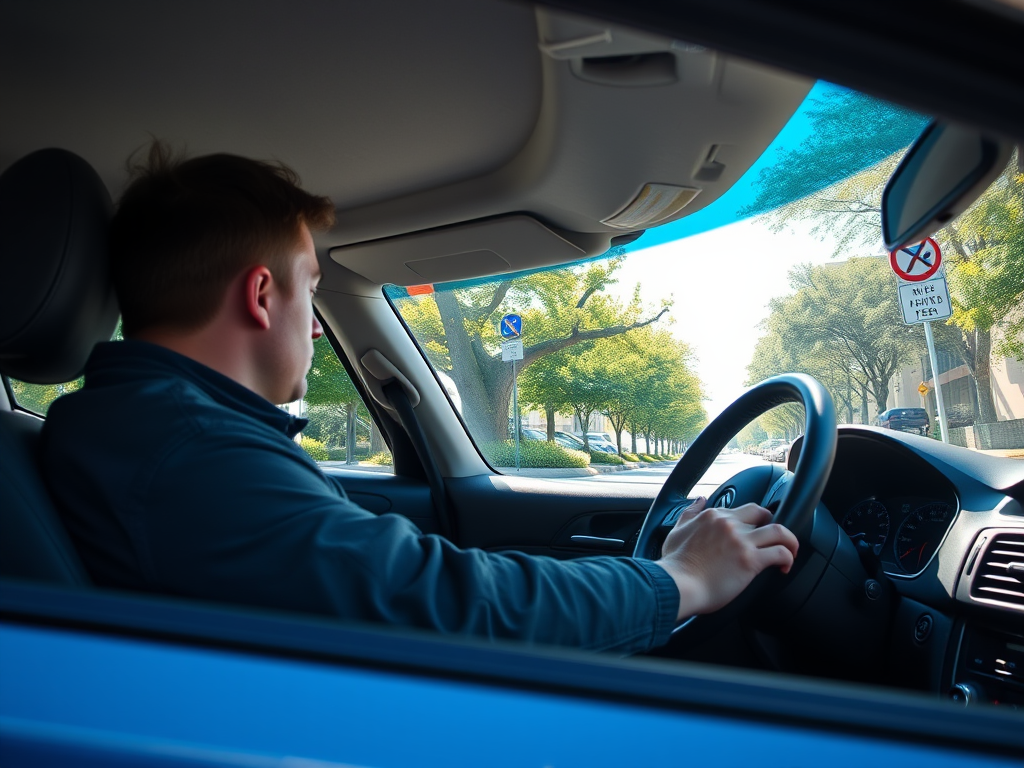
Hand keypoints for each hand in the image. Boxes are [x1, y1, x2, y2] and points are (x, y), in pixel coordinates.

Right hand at [654, 497, 798, 621]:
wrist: (676, 585)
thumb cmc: (675, 564)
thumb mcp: (676, 531)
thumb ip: (689, 513)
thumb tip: (699, 500)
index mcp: (713, 516)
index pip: (742, 509)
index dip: (751, 521)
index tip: (754, 533)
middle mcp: (729, 523)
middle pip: (763, 514)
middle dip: (772, 524)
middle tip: (774, 539)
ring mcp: (741, 540)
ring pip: (778, 531)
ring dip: (789, 540)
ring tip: (791, 551)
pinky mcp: (750, 560)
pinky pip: (780, 552)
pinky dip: (788, 559)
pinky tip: (784, 567)